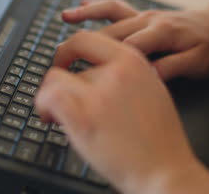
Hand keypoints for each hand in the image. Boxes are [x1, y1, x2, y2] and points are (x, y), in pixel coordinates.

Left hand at [35, 31, 208, 193]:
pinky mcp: (84, 117)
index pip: (88, 38)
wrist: (165, 170)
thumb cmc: (158, 139)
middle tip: (56, 90)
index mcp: (134, 62)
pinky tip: (51, 118)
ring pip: (54, 78)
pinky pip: (49, 96)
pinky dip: (43, 106)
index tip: (64, 62)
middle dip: (59, 75)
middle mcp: (116, 72)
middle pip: (69, 59)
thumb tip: (93, 73)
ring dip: (51, 94)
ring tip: (57, 114)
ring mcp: (100, 94)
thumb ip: (123, 76)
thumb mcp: (150, 91)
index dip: (69, 48)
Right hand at [63, 0, 208, 80]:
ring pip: (109, 14)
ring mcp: (144, 16)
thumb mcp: (198, 63)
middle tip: (62, 60)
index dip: (100, 64)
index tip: (80, 77)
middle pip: (109, 33)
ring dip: (86, 16)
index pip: (123, 49)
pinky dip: (98, 7)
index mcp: (159, 34)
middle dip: (83, 44)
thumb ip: (171, 68)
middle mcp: (148, 21)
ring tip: (64, 17)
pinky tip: (84, 7)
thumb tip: (144, 74)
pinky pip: (117, 7)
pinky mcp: (144, 15)